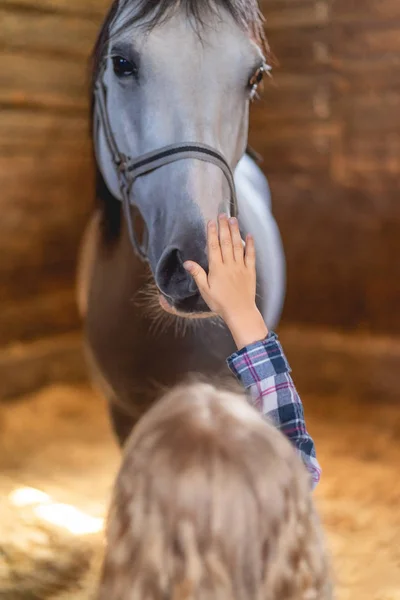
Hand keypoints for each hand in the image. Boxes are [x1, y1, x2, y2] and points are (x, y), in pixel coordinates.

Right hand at [184, 215, 267, 348]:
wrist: (239, 312)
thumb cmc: (220, 303)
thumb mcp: (205, 290)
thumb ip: (197, 274)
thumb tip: (187, 262)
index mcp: (217, 269)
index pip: (213, 247)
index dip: (212, 233)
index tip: (211, 222)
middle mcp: (229, 265)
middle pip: (225, 242)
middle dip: (223, 227)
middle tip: (222, 214)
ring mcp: (241, 267)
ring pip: (237, 245)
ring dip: (235, 231)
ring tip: (233, 219)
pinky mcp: (250, 271)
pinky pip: (251, 255)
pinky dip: (250, 244)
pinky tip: (249, 235)